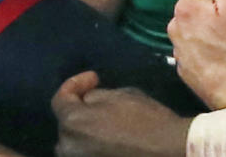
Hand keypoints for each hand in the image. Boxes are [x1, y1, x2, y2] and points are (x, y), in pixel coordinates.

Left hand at [52, 72, 189, 156]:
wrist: (165, 149)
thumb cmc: (145, 119)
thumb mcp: (121, 94)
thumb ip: (97, 96)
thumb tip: (89, 99)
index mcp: (73, 122)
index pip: (60, 99)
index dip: (75, 83)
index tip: (94, 77)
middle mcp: (69, 146)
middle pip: (66, 123)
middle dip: (79, 109)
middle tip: (97, 98)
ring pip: (74, 143)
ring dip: (84, 130)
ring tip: (102, 120)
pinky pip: (86, 153)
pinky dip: (92, 145)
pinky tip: (108, 136)